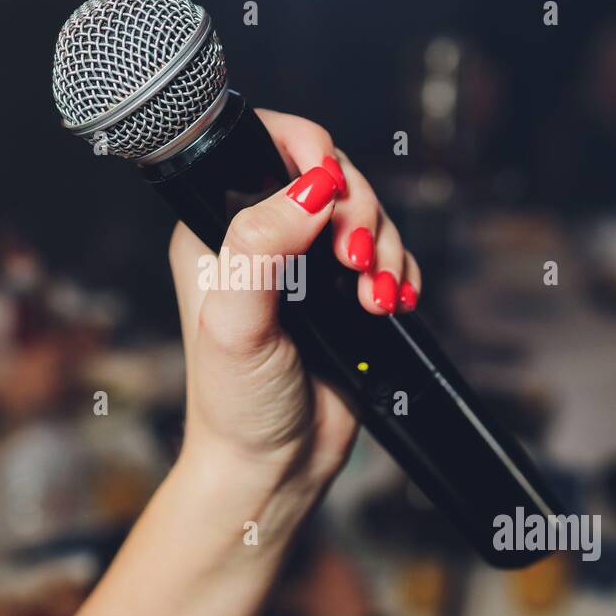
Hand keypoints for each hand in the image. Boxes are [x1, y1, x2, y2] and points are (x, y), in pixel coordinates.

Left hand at [169, 109, 421, 491]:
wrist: (273, 466)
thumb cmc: (235, 405)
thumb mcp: (237, 323)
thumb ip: (262, 247)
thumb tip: (307, 190)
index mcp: (217, 229)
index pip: (263, 149)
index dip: (307, 151)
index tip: (329, 186)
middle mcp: (262, 238)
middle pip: (329, 175)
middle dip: (358, 209)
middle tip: (353, 261)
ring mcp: (307, 266)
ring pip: (365, 214)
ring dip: (383, 247)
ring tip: (372, 296)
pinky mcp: (344, 294)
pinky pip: (388, 256)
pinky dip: (397, 274)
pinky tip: (389, 305)